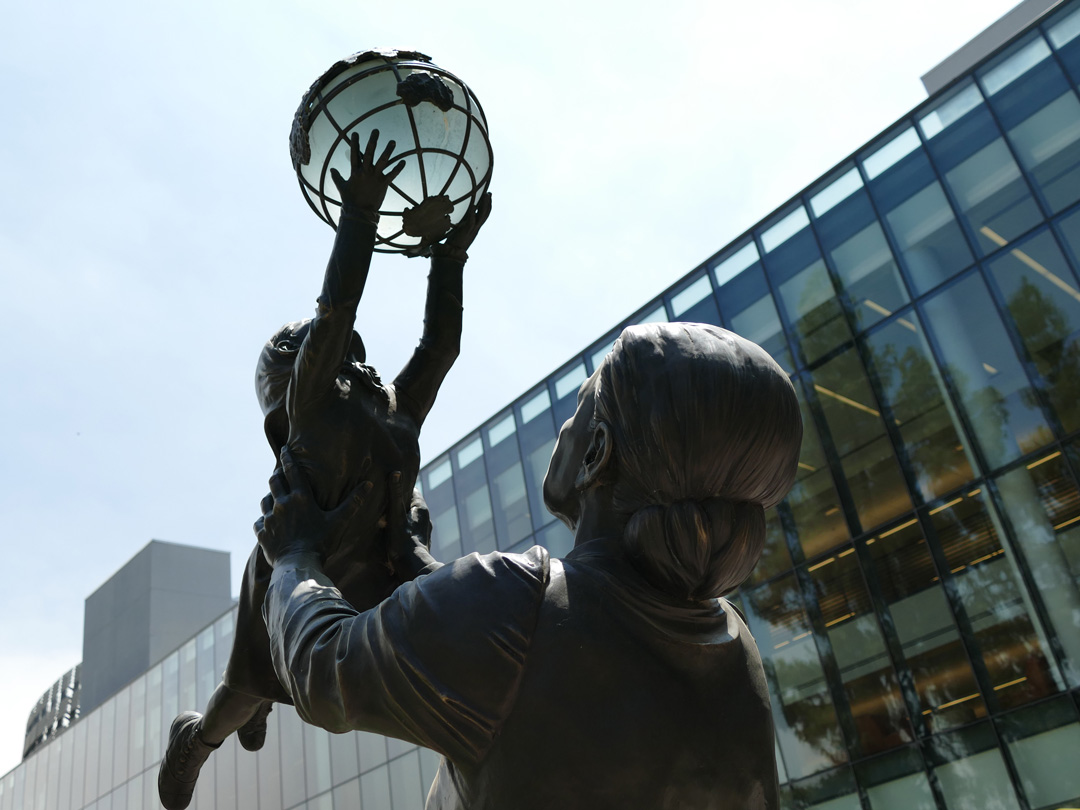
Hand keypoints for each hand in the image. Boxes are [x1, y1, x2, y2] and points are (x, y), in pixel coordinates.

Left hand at [254, 447, 375, 565]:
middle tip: (279, 474)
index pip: (292, 470)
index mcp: (301, 498)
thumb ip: (353, 502)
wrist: (299, 565)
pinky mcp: (262, 533)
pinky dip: (263, 521)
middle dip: (277, 475)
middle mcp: (282, 504)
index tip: (285, 448)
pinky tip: (268, 524)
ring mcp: (270, 519)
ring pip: (264, 500)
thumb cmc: (321, 543)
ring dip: (269, 497)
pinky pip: (259, 522)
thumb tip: (369, 484)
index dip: (288, 457)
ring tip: (274, 498)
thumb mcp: (340, 521)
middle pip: (274, 481)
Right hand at [330, 130, 405, 214]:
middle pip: (369, 153)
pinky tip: (404, 161)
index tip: (356, 133)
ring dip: (388, 151)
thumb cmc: (350, 200)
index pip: (355, 154)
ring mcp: (375, 177)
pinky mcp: (383, 184)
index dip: (355, 143)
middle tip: (376, 130)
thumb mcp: (341, 187)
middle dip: (372, 141)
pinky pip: (392, 174)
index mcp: (355, 172)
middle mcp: (365, 172)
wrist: (360, 213)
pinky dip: (398, 168)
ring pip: (382, 161)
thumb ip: (336, 177)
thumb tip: (331, 169)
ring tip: (393, 141)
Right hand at [387, 472, 440, 578]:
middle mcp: (425, 517)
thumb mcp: (395, 516)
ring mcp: (423, 529)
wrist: (413, 568)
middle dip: (396, 501)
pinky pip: (407, 527)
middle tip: (379, 499)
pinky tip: (388, 531)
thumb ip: (395, 495)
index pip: (410, 489)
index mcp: (421, 508)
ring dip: (396, 515)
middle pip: (408, 503)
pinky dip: (399, 526)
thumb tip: (395, 472)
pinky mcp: (419, 540)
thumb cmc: (403, 542)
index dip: (398, 485)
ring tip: (381, 515)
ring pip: (408, 516)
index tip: (385, 482)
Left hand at [444, 192, 492, 251]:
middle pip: (485, 214)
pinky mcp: (466, 231)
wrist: (452, 254)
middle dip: (488, 203)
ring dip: (484, 205)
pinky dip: (473, 213)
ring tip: (485, 196)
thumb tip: (462, 218)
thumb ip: (463, 224)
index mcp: (475, 228)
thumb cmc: (454, 242)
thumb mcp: (460, 230)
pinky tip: (474, 205)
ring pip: (481, 216)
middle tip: (489, 193)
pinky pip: (471, 221)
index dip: (486, 206)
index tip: (488, 196)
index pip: (483, 215)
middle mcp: (476, 228)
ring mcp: (472, 230)